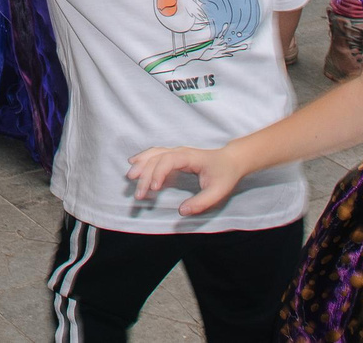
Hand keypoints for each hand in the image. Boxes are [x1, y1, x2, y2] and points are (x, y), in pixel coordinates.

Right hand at [126, 144, 246, 215]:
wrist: (231, 161)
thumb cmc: (225, 175)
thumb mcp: (218, 192)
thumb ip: (201, 202)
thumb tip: (181, 211)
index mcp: (189, 157)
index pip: (167, 161)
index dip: (158, 173)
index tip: (154, 189)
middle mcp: (180, 152)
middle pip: (156, 158)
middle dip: (145, 175)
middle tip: (138, 194)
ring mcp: (176, 152)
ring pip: (153, 154)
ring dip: (141, 164)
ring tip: (130, 177)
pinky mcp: (174, 157)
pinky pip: (155, 155)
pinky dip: (144, 158)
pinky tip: (134, 163)